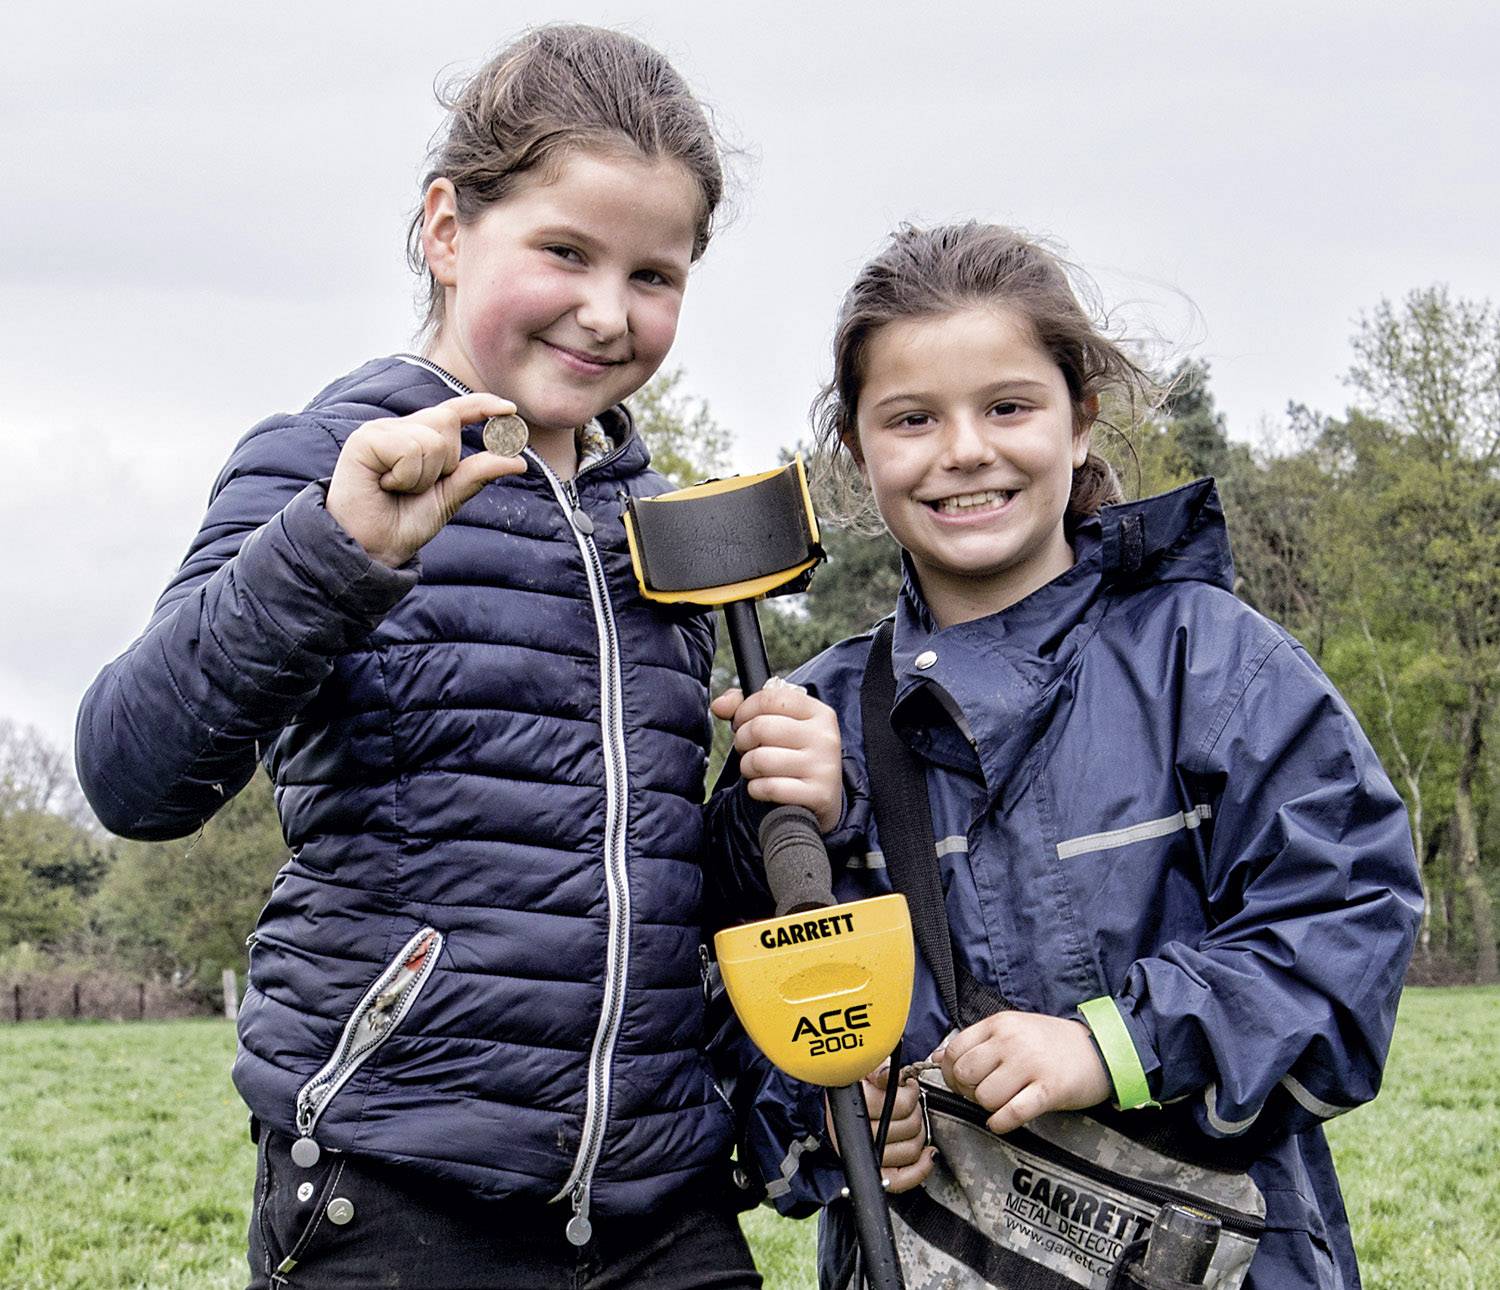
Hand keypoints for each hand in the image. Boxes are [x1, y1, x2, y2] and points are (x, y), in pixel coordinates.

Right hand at [327, 393, 525, 567]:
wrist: (372, 547)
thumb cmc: (404, 522)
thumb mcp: (450, 497)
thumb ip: (478, 474)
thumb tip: (519, 461)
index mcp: (419, 437)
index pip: (454, 411)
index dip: (481, 406)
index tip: (510, 410)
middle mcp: (400, 428)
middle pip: (447, 423)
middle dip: (445, 463)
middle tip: (416, 487)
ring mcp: (380, 431)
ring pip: (432, 440)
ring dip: (423, 476)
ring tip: (397, 489)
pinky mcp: (365, 439)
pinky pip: (410, 449)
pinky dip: (406, 476)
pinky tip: (384, 485)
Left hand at [711, 678, 842, 832]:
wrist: (822, 798)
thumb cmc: (794, 754)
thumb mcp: (780, 723)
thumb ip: (746, 707)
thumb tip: (719, 705)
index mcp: (818, 712)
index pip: (770, 698)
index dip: (745, 710)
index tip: (742, 722)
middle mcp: (824, 737)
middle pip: (760, 728)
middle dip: (742, 740)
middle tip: (747, 748)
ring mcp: (823, 767)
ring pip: (760, 760)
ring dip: (746, 767)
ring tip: (755, 769)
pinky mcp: (817, 795)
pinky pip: (768, 788)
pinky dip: (756, 789)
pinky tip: (764, 787)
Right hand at [824, 1063, 936, 1194]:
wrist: (840, 1113)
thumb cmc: (855, 1090)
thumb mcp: (863, 1071)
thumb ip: (876, 1070)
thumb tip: (886, 1075)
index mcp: (855, 1107)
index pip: (898, 1105)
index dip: (909, 1093)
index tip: (906, 1085)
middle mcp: (859, 1136)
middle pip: (909, 1127)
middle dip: (915, 1111)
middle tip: (908, 1101)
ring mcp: (868, 1157)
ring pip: (911, 1150)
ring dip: (918, 1133)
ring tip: (910, 1120)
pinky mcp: (877, 1175)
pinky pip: (902, 1180)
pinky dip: (920, 1169)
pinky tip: (926, 1155)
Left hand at [936, 1011, 1110, 1135]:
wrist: (1102, 1050)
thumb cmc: (1051, 1043)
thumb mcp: (1013, 1029)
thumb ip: (977, 1041)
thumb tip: (937, 1057)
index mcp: (1000, 1023)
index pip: (955, 1049)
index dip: (951, 1071)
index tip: (961, 1081)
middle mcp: (1012, 1041)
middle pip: (965, 1074)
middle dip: (967, 1090)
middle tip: (981, 1094)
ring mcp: (1031, 1065)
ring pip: (985, 1096)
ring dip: (987, 1107)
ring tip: (1002, 1102)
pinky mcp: (1048, 1090)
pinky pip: (1011, 1113)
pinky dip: (1001, 1122)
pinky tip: (1003, 1121)